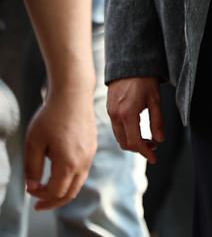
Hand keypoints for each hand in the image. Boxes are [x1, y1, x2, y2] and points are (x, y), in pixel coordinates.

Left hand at [24, 87, 95, 209]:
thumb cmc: (52, 116)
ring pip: (78, 182)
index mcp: (68, 162)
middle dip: (53, 202)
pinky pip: (83, 170)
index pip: (55, 192)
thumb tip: (33, 186)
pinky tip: (60, 173)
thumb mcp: (33, 143)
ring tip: (48, 191)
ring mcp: (90, 154)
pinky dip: (71, 179)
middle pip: (70, 193)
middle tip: (39, 205)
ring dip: (63, 191)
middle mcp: (83, 161)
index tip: (30, 190)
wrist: (73, 94)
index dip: (40, 196)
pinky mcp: (92, 147)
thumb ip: (32, 168)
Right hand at [107, 76, 163, 162]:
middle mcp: (116, 116)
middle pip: (125, 143)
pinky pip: (117, 128)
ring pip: (120, 137)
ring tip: (148, 140)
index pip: (135, 142)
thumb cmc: (145, 80)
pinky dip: (127, 134)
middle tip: (154, 147)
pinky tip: (138, 131)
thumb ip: (157, 121)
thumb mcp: (156, 99)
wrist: (129, 64)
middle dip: (140, 148)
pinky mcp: (109, 110)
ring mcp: (110, 113)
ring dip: (133, 142)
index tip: (155, 158)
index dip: (145, 152)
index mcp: (128, 114)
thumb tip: (160, 140)